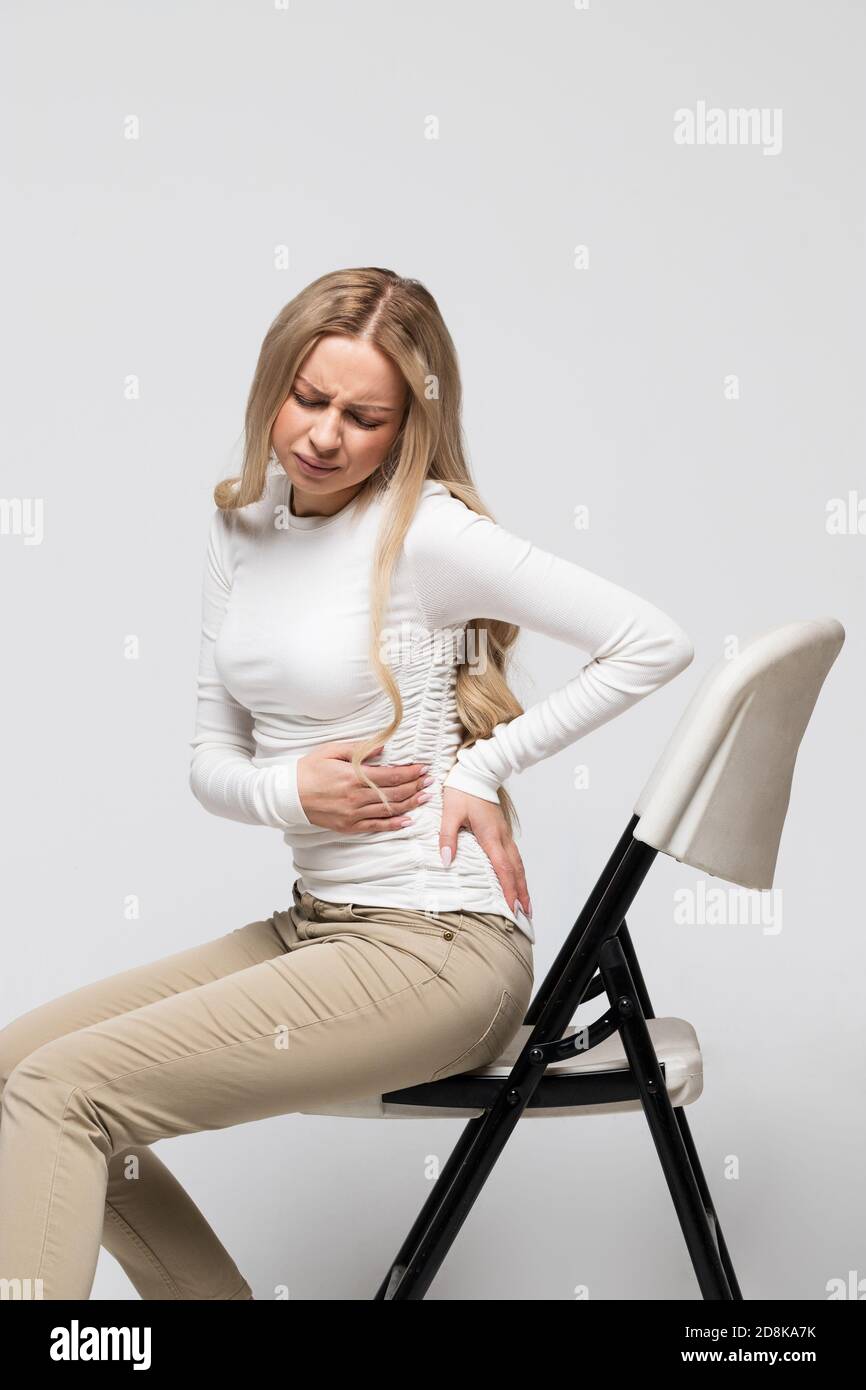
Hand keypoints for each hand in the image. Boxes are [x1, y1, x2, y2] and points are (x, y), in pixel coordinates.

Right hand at [296, 740, 431, 833]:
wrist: (288, 795)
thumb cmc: (308, 770)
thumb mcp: (331, 751)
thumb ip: (359, 749)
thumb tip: (384, 747)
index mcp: (353, 776)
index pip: (390, 775)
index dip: (410, 772)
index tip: (423, 768)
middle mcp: (356, 797)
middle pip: (394, 793)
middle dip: (415, 786)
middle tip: (430, 781)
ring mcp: (353, 814)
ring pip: (389, 810)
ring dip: (410, 804)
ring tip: (425, 797)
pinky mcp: (348, 826)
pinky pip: (376, 826)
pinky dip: (393, 825)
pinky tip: (407, 821)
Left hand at [439, 786, 531, 923]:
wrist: (476, 771)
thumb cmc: (462, 790)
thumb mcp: (449, 812)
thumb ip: (447, 837)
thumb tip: (446, 860)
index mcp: (490, 835)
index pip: (502, 868)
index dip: (508, 889)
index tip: (512, 907)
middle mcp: (502, 837)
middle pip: (516, 870)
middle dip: (521, 892)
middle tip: (525, 913)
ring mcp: (504, 834)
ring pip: (518, 863)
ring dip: (522, 884)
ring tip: (525, 902)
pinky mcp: (502, 831)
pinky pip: (514, 856)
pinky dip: (517, 871)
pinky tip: (515, 879)